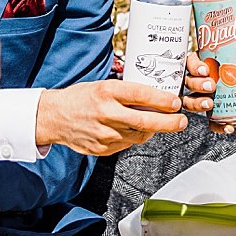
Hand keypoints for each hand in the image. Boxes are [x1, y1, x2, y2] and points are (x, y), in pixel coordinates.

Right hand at [35, 80, 188, 154]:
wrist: (54, 117)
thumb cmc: (80, 98)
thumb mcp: (103, 86)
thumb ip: (126, 93)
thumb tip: (155, 98)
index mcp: (107, 92)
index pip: (141, 95)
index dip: (162, 100)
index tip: (176, 103)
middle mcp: (106, 113)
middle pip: (145, 121)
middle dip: (169, 122)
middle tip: (182, 121)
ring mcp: (104, 134)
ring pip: (139, 135)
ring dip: (152, 130)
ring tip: (158, 123)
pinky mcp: (102, 149)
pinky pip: (127, 144)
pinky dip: (134, 137)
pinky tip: (132, 130)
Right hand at [181, 42, 235, 133]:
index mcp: (213, 60)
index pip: (193, 60)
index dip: (194, 65)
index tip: (205, 70)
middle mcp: (209, 77)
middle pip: (189, 81)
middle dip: (196, 85)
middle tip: (211, 86)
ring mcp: (214, 95)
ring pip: (194, 101)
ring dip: (197, 104)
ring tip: (210, 104)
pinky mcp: (222, 111)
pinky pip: (213, 121)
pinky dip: (217, 125)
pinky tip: (227, 126)